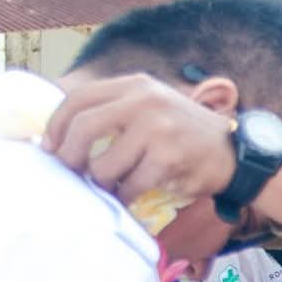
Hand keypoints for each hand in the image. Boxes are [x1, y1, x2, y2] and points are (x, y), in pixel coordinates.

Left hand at [41, 74, 238, 204]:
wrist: (232, 151)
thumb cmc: (182, 133)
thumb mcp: (149, 106)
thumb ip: (113, 111)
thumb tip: (60, 134)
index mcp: (134, 85)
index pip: (78, 99)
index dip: (56, 126)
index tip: (50, 147)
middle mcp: (143, 101)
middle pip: (83, 127)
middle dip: (69, 156)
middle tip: (71, 173)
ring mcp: (157, 128)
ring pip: (103, 164)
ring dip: (101, 183)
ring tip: (109, 186)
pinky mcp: (168, 158)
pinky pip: (128, 185)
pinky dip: (124, 196)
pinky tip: (129, 195)